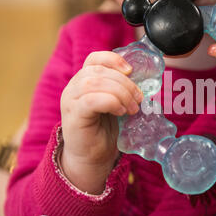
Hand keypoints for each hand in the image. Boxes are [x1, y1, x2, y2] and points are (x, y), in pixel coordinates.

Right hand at [60, 51, 143, 193]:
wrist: (91, 157)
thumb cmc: (103, 130)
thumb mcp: (115, 104)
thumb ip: (121, 90)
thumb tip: (145, 81)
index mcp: (84, 80)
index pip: (94, 59)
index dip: (113, 60)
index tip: (131, 70)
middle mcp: (73, 87)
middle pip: (98, 71)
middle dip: (124, 82)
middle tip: (139, 98)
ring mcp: (70, 101)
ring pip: (94, 83)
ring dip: (120, 93)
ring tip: (132, 108)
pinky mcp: (73, 116)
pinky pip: (91, 100)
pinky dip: (111, 102)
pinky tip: (121, 112)